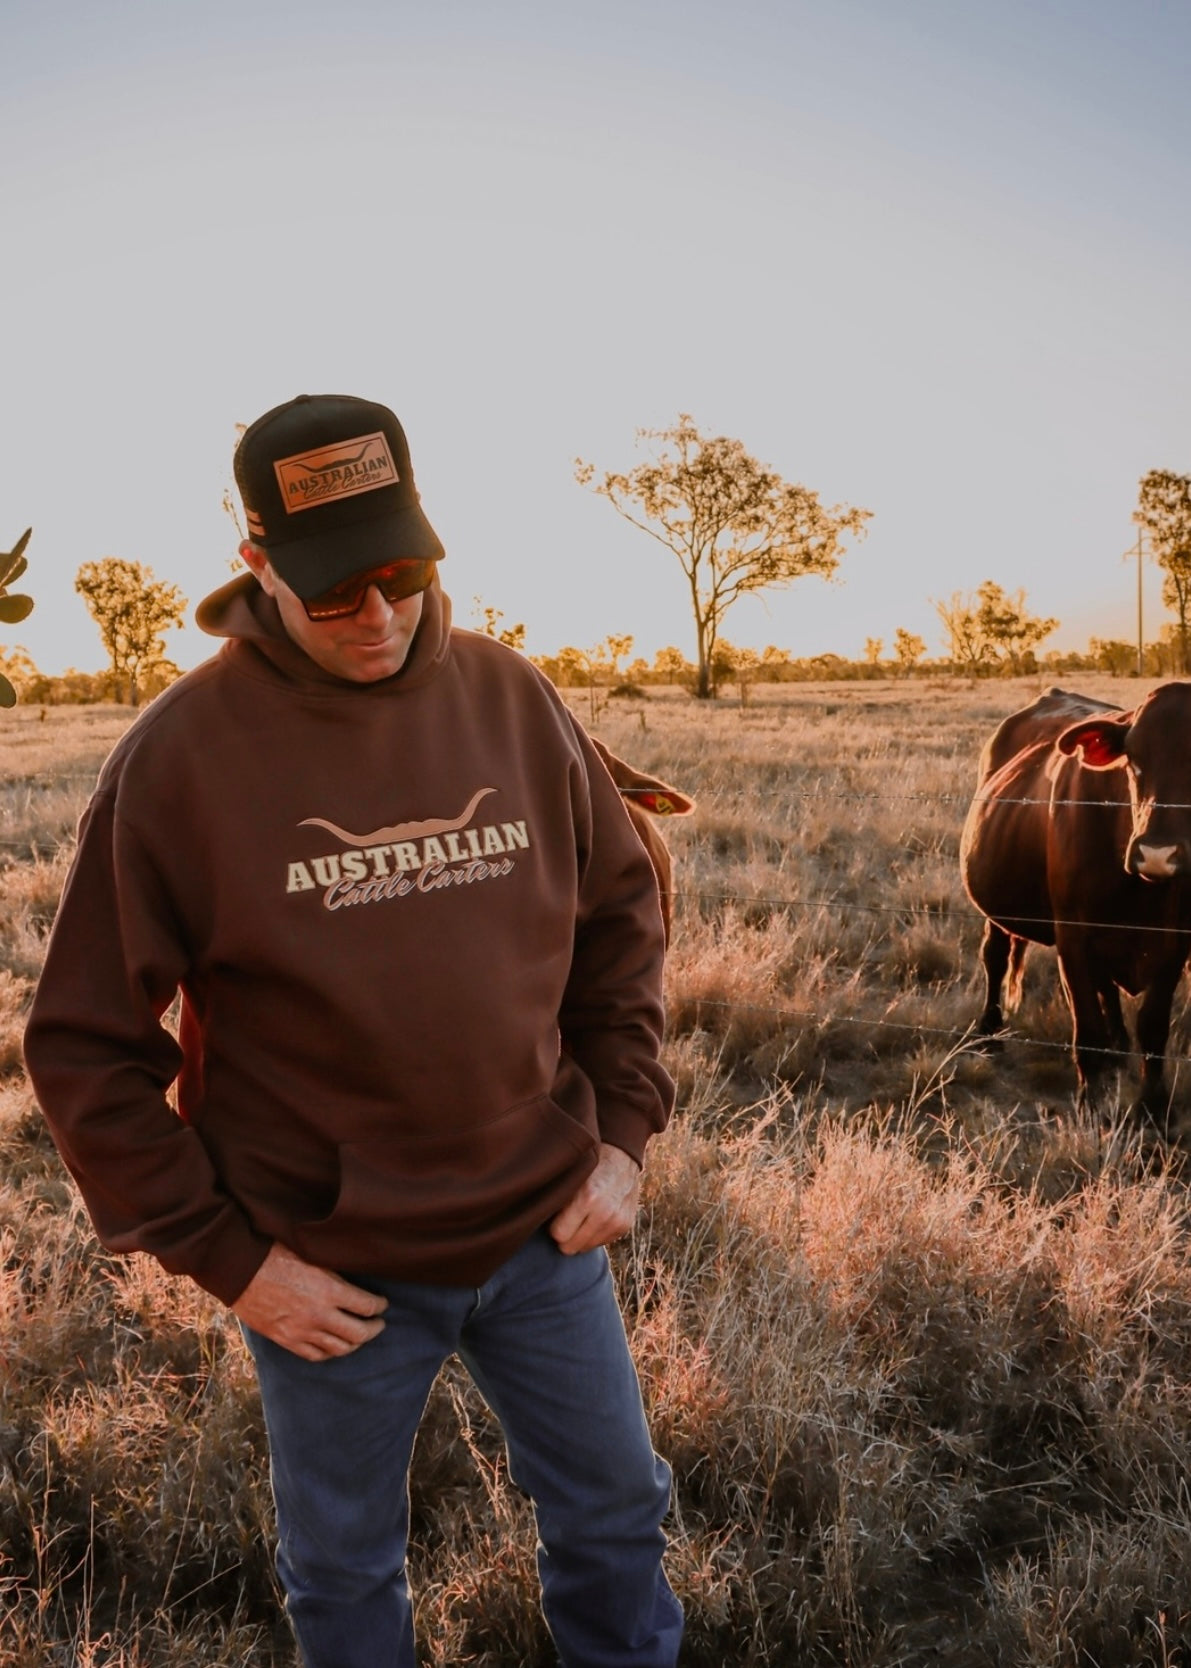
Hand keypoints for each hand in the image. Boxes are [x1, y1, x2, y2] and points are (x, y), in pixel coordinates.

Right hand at [231, 1242, 387, 1361]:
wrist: (239, 1269)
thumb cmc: (274, 1253)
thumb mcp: (312, 1254)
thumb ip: (334, 1271)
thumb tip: (354, 1276)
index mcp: (329, 1290)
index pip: (367, 1305)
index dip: (379, 1305)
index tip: (382, 1303)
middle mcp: (319, 1315)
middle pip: (359, 1333)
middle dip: (374, 1329)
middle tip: (379, 1323)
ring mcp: (302, 1331)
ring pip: (339, 1348)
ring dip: (355, 1343)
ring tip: (360, 1336)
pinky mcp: (286, 1340)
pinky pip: (315, 1355)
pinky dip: (330, 1353)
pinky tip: (334, 1346)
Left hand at [549, 1142, 640, 1254]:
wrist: (622, 1157)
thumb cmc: (589, 1165)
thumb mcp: (571, 1177)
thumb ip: (558, 1200)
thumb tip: (536, 1220)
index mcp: (587, 1198)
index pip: (559, 1235)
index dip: (554, 1226)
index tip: (555, 1217)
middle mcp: (604, 1213)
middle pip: (571, 1247)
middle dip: (565, 1236)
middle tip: (565, 1220)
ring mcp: (617, 1221)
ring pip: (585, 1248)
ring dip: (580, 1236)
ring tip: (581, 1217)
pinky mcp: (625, 1226)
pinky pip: (600, 1243)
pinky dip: (595, 1233)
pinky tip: (595, 1216)